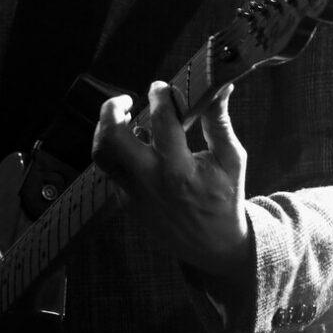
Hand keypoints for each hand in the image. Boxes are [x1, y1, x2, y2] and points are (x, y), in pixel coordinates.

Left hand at [92, 81, 249, 276]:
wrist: (213, 245)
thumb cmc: (225, 198)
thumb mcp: (231, 159)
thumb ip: (219, 121)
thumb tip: (220, 87)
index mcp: (180, 170)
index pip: (161, 121)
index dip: (159, 96)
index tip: (161, 87)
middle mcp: (151, 182)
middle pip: (112, 138)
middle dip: (112, 110)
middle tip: (126, 100)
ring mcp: (133, 195)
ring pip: (101, 154)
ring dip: (106, 129)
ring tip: (124, 118)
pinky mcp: (126, 202)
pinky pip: (111, 169)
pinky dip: (117, 150)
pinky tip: (136, 143)